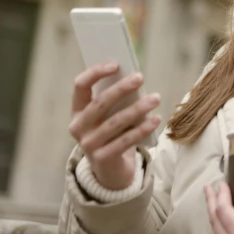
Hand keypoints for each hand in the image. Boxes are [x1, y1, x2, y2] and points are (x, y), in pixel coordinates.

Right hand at [68, 62, 161, 189]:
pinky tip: (156, 119)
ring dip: (137, 108)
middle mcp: (78, 127)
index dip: (95, 73)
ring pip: (115, 122)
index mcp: (77, 110)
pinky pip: (125, 140)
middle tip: (140, 77)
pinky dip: (142, 129)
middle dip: (121, 88)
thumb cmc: (113, 132)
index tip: (116, 64)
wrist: (110, 169)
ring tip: (156, 98)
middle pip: (100, 103)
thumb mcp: (110, 115)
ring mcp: (88, 144)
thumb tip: (134, 77)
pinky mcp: (102, 158)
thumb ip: (116, 99)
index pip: (80, 86)